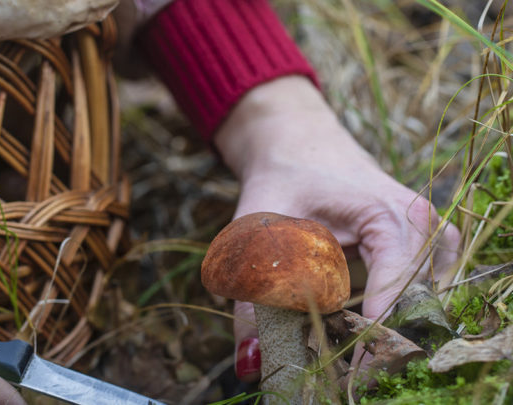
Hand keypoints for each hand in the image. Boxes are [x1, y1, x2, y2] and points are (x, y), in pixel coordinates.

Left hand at [213, 77, 460, 381]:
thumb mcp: (258, 230)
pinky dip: (396, 310)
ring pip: (424, 299)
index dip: (372, 336)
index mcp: (386, 215)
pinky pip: (422, 288)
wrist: (298, 142)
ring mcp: (428, 233)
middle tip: (342, 370)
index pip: (396, 289)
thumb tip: (250, 361)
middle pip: (416, 300)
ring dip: (391, 326)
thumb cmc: (281, 177)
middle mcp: (419, 223)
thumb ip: (251, 298)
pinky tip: (365, 326)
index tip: (345, 367)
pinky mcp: (422, 243)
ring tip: (353, 348)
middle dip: (381, 339)